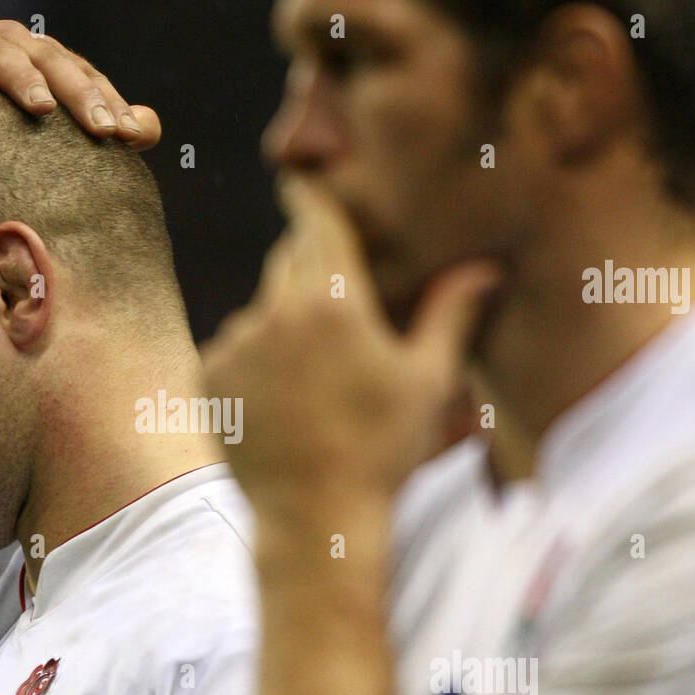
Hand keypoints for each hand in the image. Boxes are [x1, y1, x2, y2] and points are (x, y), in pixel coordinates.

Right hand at [0, 20, 160, 149]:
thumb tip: (149, 131)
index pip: (87, 77)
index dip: (111, 104)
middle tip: (103, 128)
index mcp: (44, 63)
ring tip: (44, 109)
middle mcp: (14, 46)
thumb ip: (92, 132)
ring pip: (8, 56)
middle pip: (55, 62)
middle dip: (81, 93)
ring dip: (27, 81)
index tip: (132, 138)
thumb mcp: (38, 137)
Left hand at [202, 178, 500, 520]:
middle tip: (336, 313)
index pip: (316, 223)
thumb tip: (486, 269)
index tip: (300, 178)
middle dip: (310, 270)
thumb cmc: (382, 449)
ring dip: (282, 323)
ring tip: (313, 382)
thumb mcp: (427, 381)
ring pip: (261, 308)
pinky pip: (232, 346)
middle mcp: (276, 311)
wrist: (315, 517)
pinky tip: (281, 402)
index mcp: (333, 301)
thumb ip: (451, 315)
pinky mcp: (208, 372)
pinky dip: (252, 359)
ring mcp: (236, 341)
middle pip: (288, 261)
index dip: (309, 196)